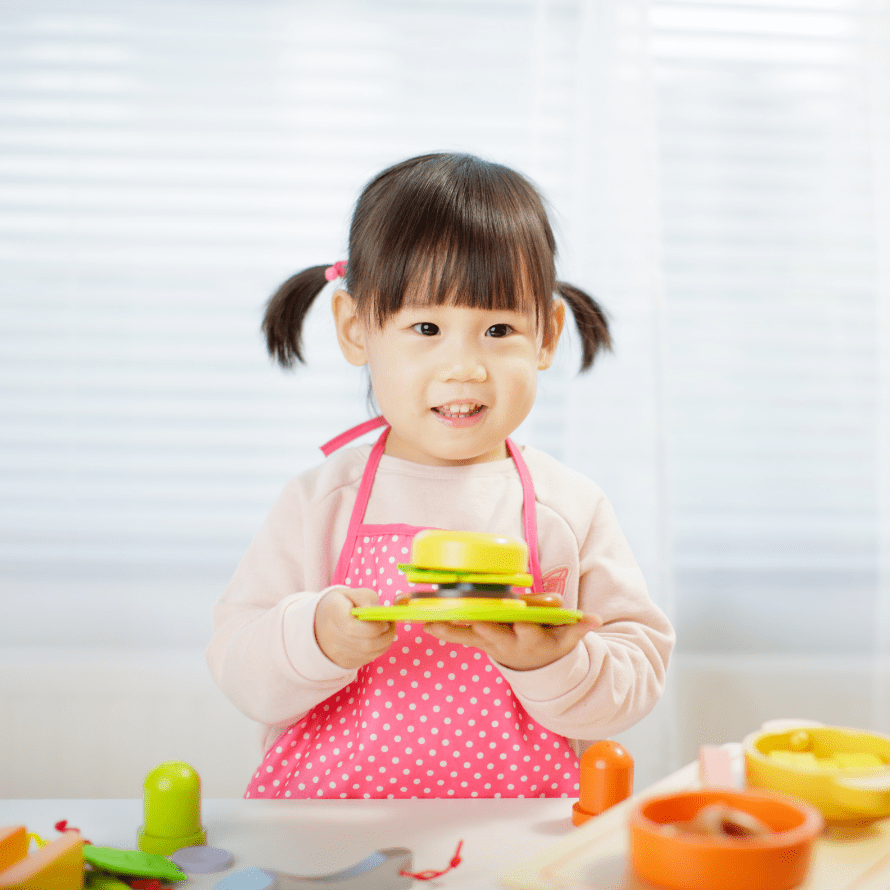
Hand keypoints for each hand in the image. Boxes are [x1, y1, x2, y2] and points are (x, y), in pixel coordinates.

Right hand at [314, 586, 395, 669]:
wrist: (322, 620)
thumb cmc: (343, 604)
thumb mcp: (355, 593)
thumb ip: (368, 599)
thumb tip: (381, 615)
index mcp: (332, 612)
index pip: (352, 628)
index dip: (374, 627)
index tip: (386, 620)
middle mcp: (330, 635)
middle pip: (365, 645)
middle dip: (385, 636)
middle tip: (391, 625)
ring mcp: (336, 651)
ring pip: (369, 654)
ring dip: (385, 643)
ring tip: (387, 630)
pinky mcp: (343, 661)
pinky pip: (367, 659)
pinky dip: (378, 649)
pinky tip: (378, 638)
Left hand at [422, 613, 601, 671]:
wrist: (536, 666)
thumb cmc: (551, 641)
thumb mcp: (566, 638)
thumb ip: (577, 627)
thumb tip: (595, 620)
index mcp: (532, 638)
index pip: (527, 630)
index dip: (523, 624)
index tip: (519, 618)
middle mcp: (508, 642)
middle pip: (494, 633)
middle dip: (482, 626)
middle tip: (471, 619)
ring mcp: (490, 643)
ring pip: (470, 635)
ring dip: (451, 628)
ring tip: (432, 621)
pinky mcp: (478, 642)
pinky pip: (458, 636)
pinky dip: (442, 630)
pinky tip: (424, 623)